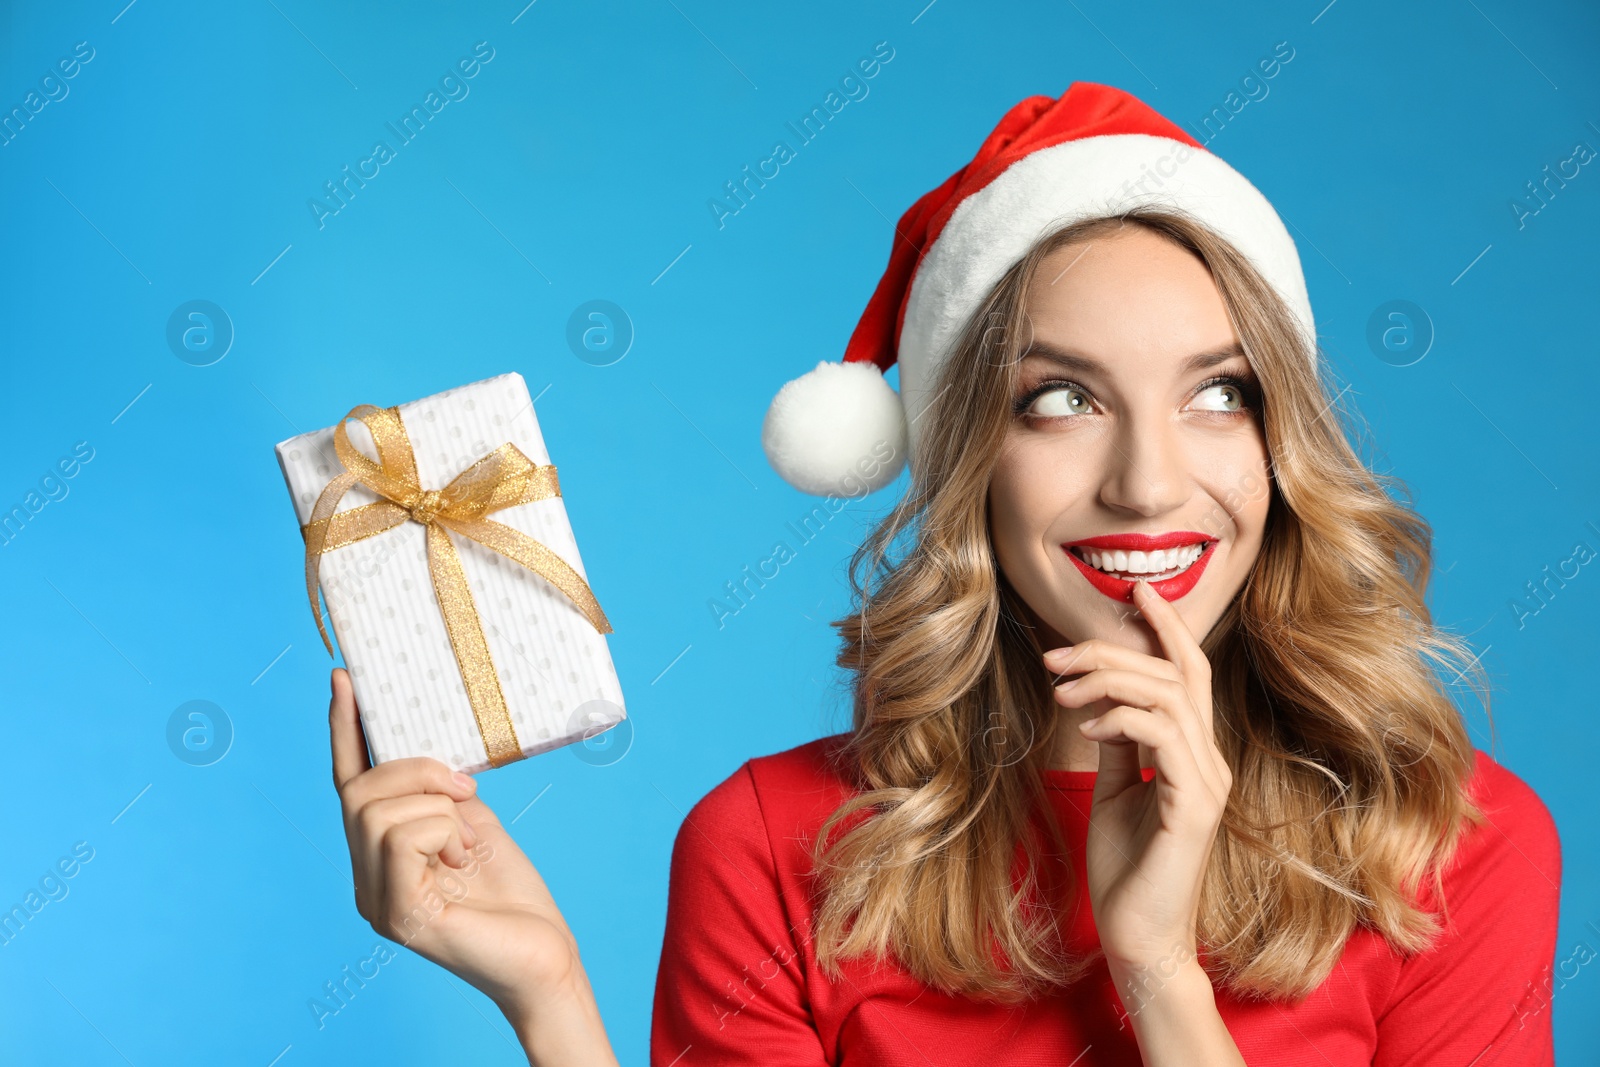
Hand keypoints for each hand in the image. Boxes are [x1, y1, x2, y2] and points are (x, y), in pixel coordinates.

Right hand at [328, 667, 594, 1028]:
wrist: (543, 959)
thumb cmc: (512, 897)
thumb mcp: (473, 825)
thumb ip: (439, 795)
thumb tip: (425, 759)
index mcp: (378, 857)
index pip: (349, 785)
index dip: (345, 731)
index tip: (346, 677)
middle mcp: (365, 880)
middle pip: (360, 791)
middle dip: (416, 771)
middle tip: (466, 788)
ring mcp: (375, 901)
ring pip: (378, 810)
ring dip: (439, 809)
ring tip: (469, 842)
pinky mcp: (397, 915)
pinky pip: (402, 838)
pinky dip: (443, 832)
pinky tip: (464, 858)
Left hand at [1043, 581, 1232, 975]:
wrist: (1138, 937)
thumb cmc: (1126, 871)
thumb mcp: (1115, 790)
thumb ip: (1118, 744)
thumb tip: (1098, 700)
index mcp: (1193, 754)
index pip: (1187, 673)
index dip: (1165, 627)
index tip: (1132, 591)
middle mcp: (1210, 760)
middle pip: (1173, 675)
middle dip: (1113, 650)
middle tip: (1057, 653)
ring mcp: (1207, 782)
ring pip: (1168, 698)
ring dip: (1108, 680)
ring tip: (1061, 688)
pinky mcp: (1194, 806)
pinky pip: (1162, 737)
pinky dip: (1122, 719)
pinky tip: (1087, 724)